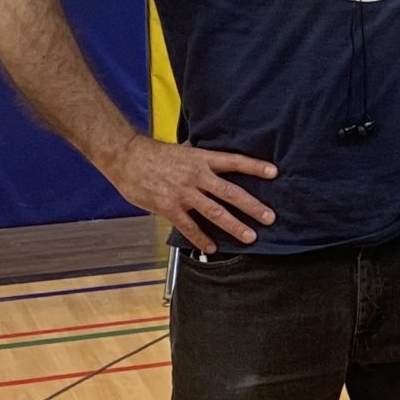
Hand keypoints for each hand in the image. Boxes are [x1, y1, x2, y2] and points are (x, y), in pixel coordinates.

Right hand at [103, 136, 276, 252]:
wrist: (126, 156)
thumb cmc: (153, 154)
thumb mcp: (183, 151)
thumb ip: (201, 162)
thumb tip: (216, 169)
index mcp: (201, 159)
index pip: (234, 161)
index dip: (255, 167)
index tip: (274, 172)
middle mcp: (196, 175)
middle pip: (231, 192)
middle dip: (252, 206)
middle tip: (269, 217)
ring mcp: (183, 192)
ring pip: (215, 212)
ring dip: (234, 226)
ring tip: (249, 237)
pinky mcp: (168, 206)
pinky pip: (189, 226)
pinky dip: (201, 238)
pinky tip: (211, 247)